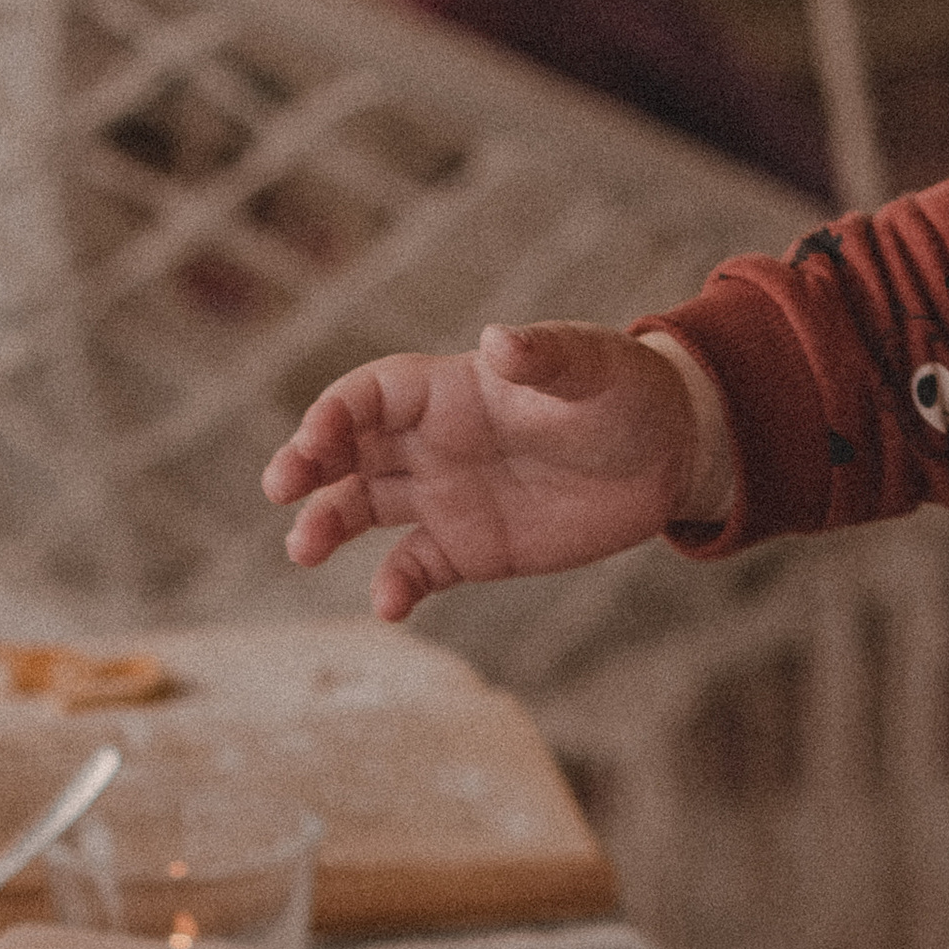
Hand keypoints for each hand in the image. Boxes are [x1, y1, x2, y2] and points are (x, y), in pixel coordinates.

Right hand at [263, 321, 698, 623]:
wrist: (668, 456)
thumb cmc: (626, 392)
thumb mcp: (592, 367)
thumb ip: (542, 358)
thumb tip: (498, 341)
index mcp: (449, 390)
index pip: (371, 394)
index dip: (336, 412)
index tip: (317, 439)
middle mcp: (432, 442)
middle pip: (349, 450)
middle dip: (308, 465)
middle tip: (281, 489)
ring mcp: (445, 497)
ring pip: (364, 509)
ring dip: (327, 525)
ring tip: (301, 549)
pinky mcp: (469, 549)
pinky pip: (415, 569)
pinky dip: (395, 587)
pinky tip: (389, 607)